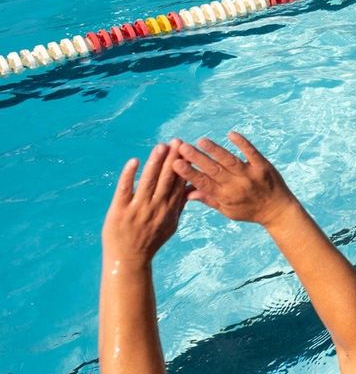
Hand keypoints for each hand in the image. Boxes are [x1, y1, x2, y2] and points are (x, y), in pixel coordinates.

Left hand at [101, 142, 188, 264]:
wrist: (128, 260)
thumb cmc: (150, 242)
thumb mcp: (171, 226)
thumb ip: (179, 206)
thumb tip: (191, 189)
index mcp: (169, 210)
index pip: (178, 183)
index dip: (182, 166)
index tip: (187, 150)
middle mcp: (155, 207)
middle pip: (166, 179)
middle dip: (172, 159)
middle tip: (177, 141)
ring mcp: (137, 209)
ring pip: (148, 181)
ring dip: (155, 163)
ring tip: (160, 146)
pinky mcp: (119, 210)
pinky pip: (125, 189)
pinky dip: (129, 175)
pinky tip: (134, 161)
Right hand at [174, 132, 296, 227]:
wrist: (278, 210)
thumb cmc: (250, 211)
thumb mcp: (228, 210)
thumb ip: (209, 199)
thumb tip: (187, 193)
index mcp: (225, 197)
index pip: (203, 183)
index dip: (189, 173)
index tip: (175, 163)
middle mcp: (237, 185)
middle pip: (213, 170)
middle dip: (197, 158)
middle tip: (182, 147)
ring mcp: (250, 175)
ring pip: (229, 160)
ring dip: (215, 150)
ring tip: (201, 141)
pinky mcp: (263, 166)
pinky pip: (251, 153)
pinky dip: (242, 143)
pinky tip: (231, 134)